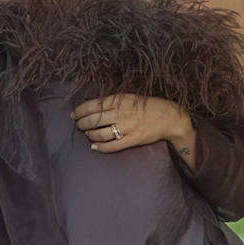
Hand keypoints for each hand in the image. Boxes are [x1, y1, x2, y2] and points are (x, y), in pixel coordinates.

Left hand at [73, 94, 193, 155]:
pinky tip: (94, 146)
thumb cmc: (148, 106)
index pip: (93, 106)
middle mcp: (121, 114)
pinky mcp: (131, 140)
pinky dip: (100, 147)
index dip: (80, 111)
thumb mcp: (129, 97)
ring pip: (99, 134)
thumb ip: (112, 102)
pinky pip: (111, 146)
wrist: (169, 117)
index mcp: (119, 101)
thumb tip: (92, 107)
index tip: (74, 114)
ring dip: (89, 135)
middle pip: (93, 120)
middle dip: (82, 123)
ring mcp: (126, 128)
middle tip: (78, 125)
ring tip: (87, 134)